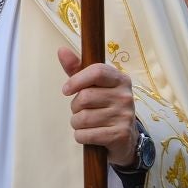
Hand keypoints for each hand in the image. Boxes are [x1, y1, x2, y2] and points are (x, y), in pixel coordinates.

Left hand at [58, 46, 138, 167]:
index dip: (76, 80)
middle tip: (81, 111)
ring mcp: (124, 116)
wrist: (124, 138)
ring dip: (76, 124)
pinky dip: (81, 136)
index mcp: (120, 79)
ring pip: (83, 118)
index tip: (66, 90)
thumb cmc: (104, 107)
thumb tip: (61, 50)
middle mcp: (125, 96)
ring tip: (86, 124)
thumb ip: (77, 69)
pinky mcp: (120, 135)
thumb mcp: (94, 86)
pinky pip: (86, 135)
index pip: (97, 71)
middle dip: (75, 107)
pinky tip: (89, 135)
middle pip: (85, 97)